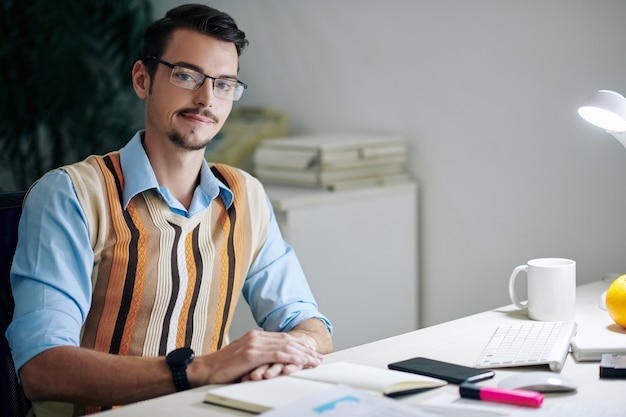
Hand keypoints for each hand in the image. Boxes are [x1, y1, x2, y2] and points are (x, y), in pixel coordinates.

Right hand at [188, 330, 322, 385]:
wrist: (203, 369)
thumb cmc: (221, 368)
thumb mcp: (244, 359)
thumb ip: (258, 357)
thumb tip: (272, 363)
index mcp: (254, 336)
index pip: (282, 338)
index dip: (298, 345)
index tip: (309, 352)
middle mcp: (256, 337)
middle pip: (287, 341)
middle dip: (304, 349)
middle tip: (317, 356)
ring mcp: (254, 344)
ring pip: (285, 346)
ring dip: (302, 354)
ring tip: (314, 360)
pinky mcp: (251, 354)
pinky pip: (276, 355)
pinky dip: (291, 358)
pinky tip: (300, 361)